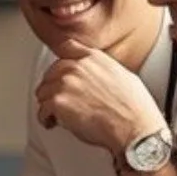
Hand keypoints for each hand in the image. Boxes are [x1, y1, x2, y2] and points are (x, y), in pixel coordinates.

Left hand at [35, 40, 164, 155]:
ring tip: (58, 115)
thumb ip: (102, 70)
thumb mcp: (123, 76)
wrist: (134, 127)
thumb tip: (96, 75)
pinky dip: (46, 120)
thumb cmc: (134, 108)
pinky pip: (42, 111)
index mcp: (93, 58)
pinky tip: (54, 123)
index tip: (58, 72)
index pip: (67, 47)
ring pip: (43, 92)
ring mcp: (65, 83)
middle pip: (50, 73)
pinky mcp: (58, 102)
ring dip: (49, 104)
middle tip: (61, 102)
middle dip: (54, 88)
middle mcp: (77, 66)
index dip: (61, 62)